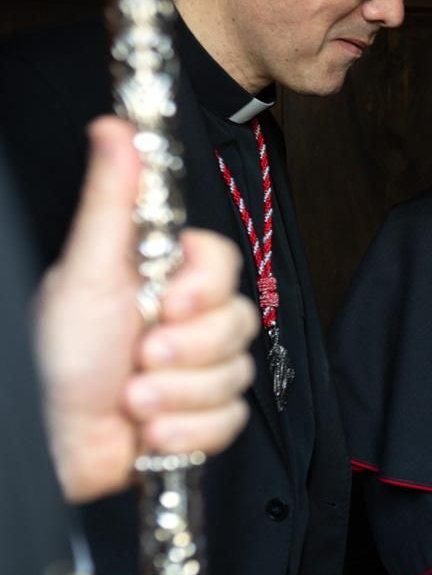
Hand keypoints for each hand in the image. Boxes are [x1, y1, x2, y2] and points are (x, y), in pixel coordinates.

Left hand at [34, 116, 258, 502]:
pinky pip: (230, 419)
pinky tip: (150, 433)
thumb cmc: (55, 361)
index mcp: (156, 280)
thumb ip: (113, 201)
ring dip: (180, 394)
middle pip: (238, 320)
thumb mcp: (86, 274)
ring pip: (236, 373)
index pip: (222, 263)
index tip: (170, 301)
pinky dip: (188, 431)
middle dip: (189, 349)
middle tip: (142, 356)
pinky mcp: (198, 419)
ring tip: (134, 401)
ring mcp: (192, 372)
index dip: (206, 286)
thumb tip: (117, 129)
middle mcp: (179, 323)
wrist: (50, 445)